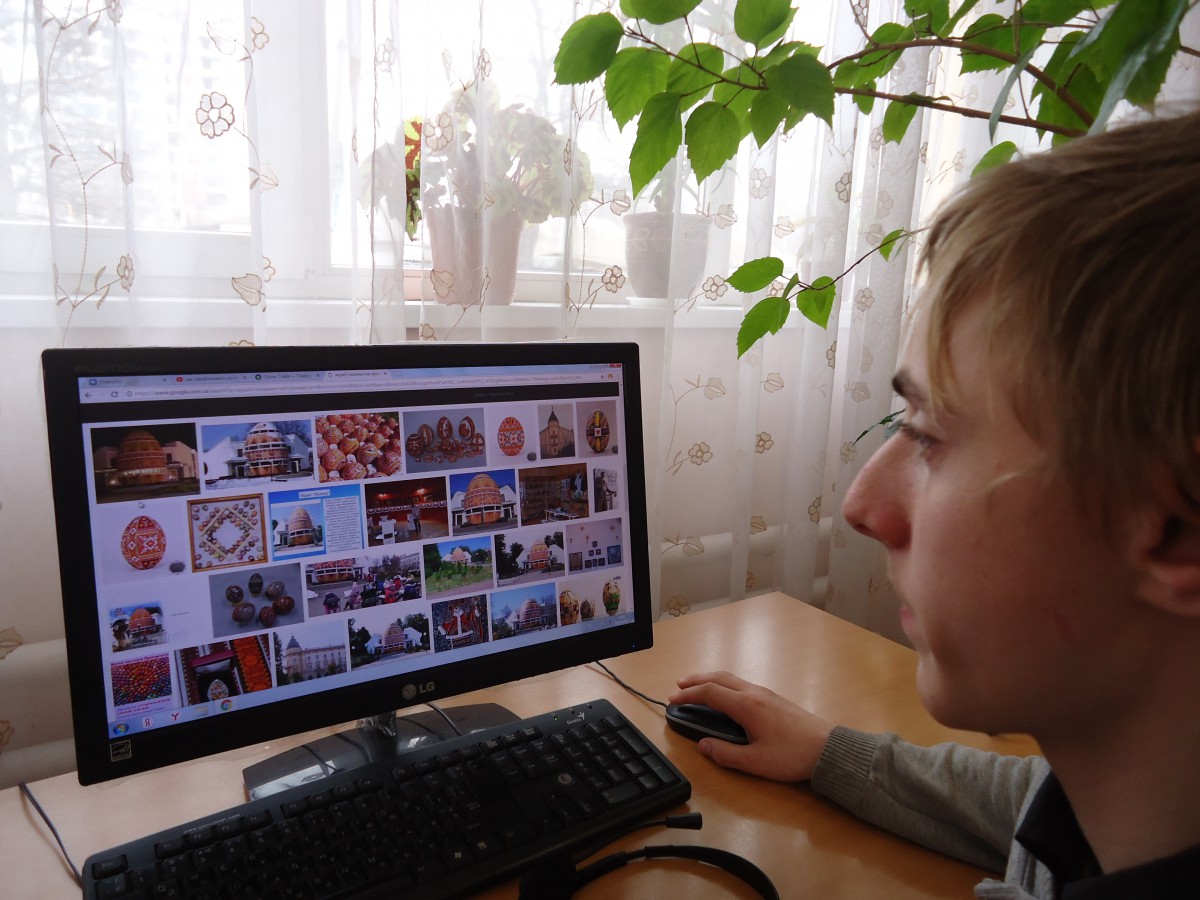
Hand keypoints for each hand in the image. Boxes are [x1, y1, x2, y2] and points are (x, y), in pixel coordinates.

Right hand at [668, 671, 833, 782]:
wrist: (828, 749)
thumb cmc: (792, 756)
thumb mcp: (755, 762)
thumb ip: (725, 754)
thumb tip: (703, 745)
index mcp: (746, 706)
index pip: (709, 693)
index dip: (688, 695)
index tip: (672, 700)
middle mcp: (754, 693)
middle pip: (719, 678)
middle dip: (696, 680)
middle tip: (679, 685)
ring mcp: (765, 694)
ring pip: (731, 679)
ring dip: (710, 680)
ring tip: (697, 687)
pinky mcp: (774, 699)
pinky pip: (741, 684)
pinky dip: (724, 685)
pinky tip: (725, 696)